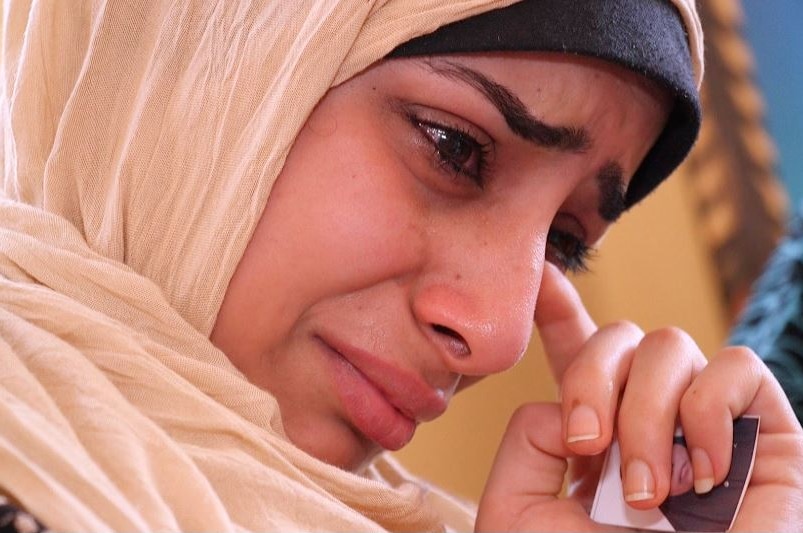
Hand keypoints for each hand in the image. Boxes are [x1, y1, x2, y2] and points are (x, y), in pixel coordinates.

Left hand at [475, 263, 802, 531]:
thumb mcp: (521, 512)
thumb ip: (526, 442)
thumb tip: (566, 403)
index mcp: (596, 433)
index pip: (579, 353)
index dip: (559, 309)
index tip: (540, 276)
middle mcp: (651, 417)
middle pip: (619, 336)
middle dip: (591, 377)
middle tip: (586, 444)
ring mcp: (708, 422)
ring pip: (669, 344)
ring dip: (647, 415)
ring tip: (646, 492)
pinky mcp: (768, 433)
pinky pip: (738, 368)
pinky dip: (708, 413)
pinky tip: (704, 477)